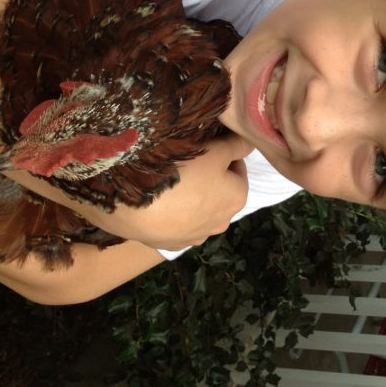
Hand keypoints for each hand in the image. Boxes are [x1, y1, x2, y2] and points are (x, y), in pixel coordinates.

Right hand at [77, 133, 252, 249]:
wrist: (136, 204)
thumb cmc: (182, 173)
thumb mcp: (215, 150)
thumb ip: (236, 145)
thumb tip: (249, 142)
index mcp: (238, 198)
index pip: (238, 168)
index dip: (223, 154)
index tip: (206, 146)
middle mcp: (222, 222)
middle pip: (220, 192)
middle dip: (209, 178)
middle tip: (186, 162)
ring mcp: (196, 236)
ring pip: (198, 210)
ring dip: (190, 198)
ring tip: (169, 181)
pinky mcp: (171, 244)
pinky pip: (177, 223)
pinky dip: (172, 213)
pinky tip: (158, 202)